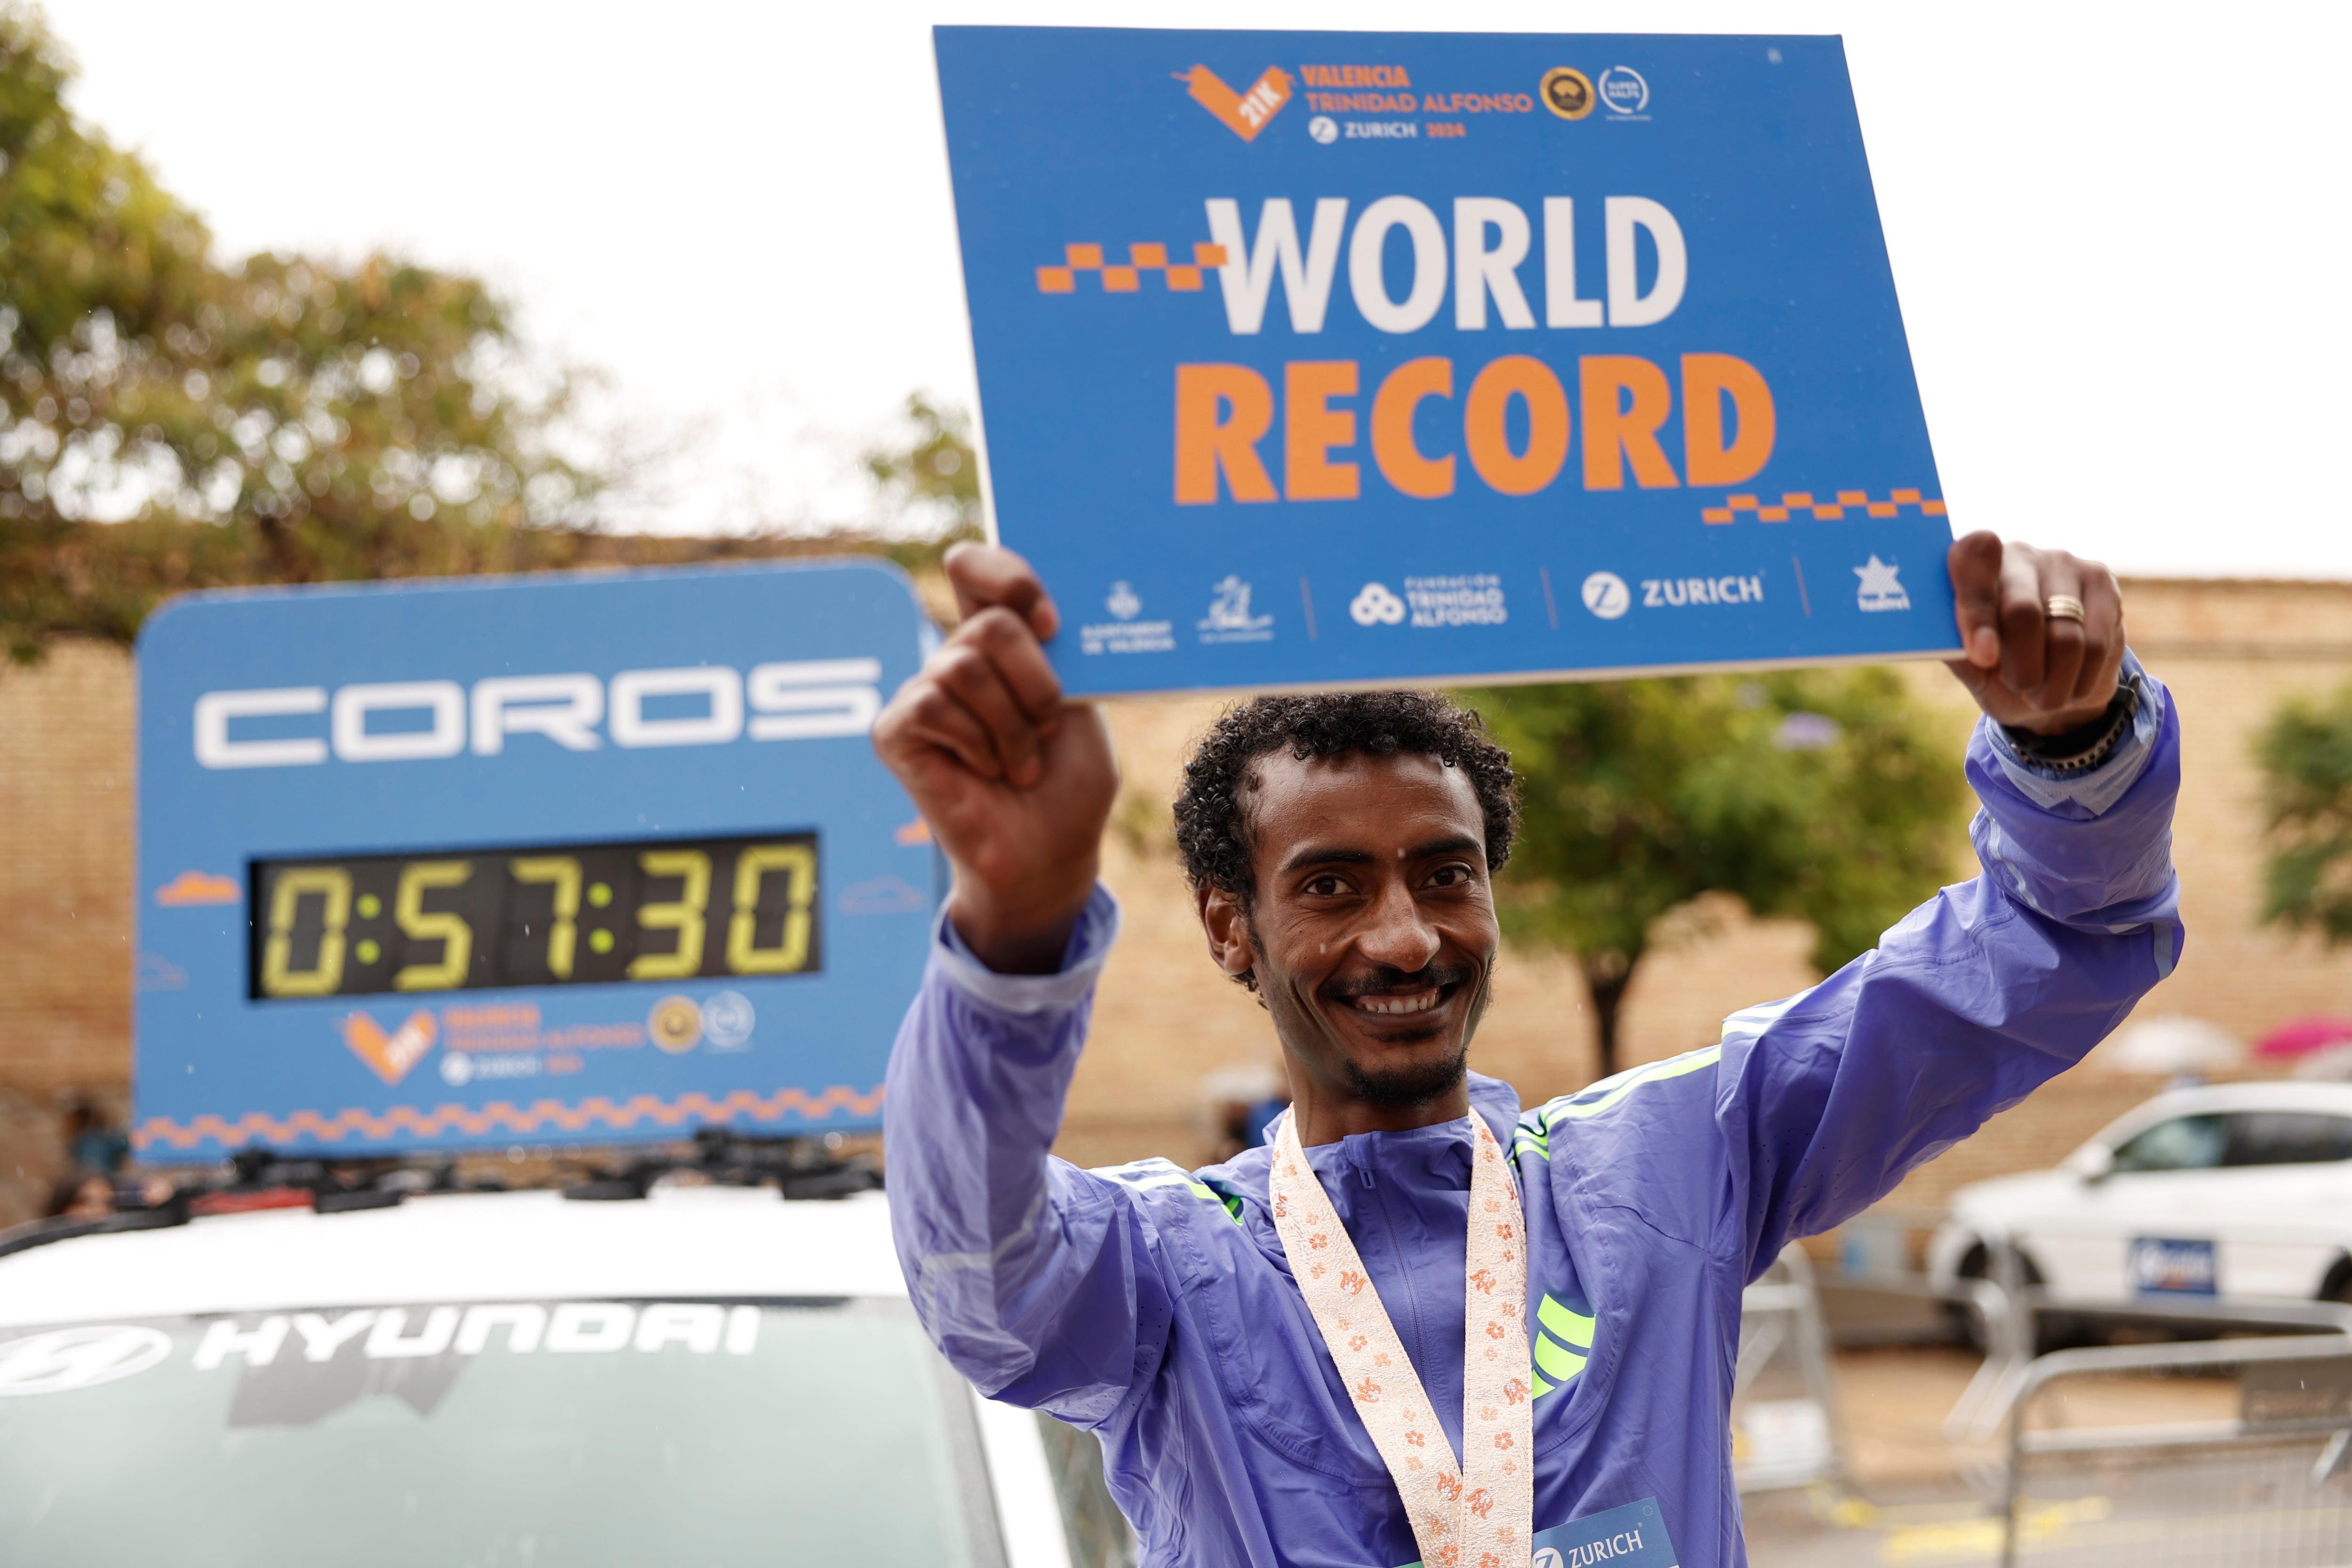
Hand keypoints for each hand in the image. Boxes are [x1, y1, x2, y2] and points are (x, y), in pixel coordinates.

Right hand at [872, 544, 1117, 972]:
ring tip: (1020, 764)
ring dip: (1011, 724)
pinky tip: (984, 772)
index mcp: (1001, 644)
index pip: (977, 568)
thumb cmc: (1067, 784)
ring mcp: (921, 694)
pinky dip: (975, 743)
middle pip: (989, 623)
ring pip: (963, 664)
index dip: (1009, 577)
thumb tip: (1040, 614)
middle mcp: (955, 659)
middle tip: (1048, 727)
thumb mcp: (1083, 706)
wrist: (1048, 855)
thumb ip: (1060, 655)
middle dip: (1036, 680)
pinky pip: (932, 704)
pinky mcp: (894, 731)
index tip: (1052, 624)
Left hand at [1944, 532, 2123, 734]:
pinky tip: (2072, 685)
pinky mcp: (2101, 580)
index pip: (1971, 559)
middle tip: (2020, 688)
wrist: (2050, 686)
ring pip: (2065, 635)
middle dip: (2021, 667)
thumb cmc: (1996, 670)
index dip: (1976, 609)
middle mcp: (2017, 554)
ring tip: (2044, 695)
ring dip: (2053, 682)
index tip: (1983, 657)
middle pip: (2022, 611)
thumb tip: (1935, 639)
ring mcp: (2062, 563)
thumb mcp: (1969, 665)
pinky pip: (2098, 642)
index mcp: (1970, 565)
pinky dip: (2081, 678)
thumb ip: (1955, 647)